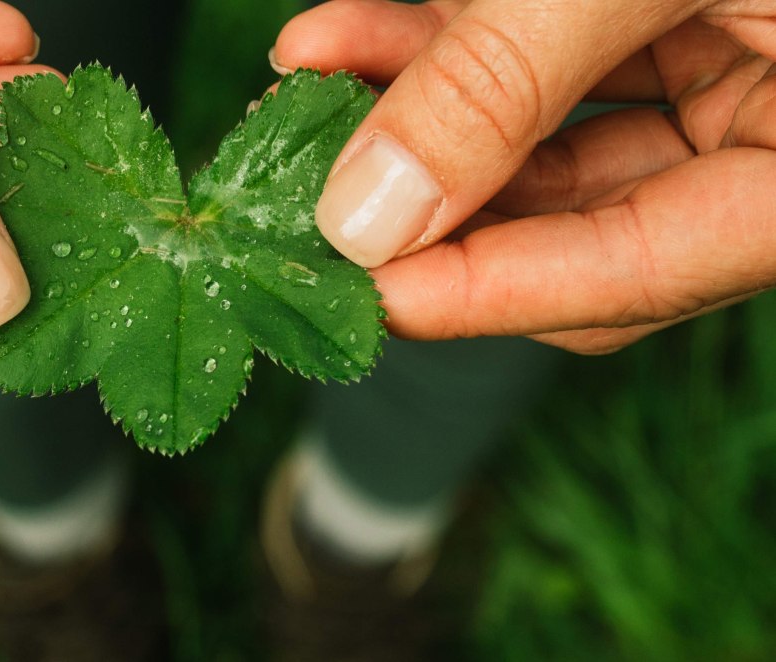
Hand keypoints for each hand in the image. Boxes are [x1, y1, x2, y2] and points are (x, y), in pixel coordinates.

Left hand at [274, 0, 775, 353]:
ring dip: (409, 116)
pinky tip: (347, 38)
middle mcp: (765, 143)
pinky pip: (552, 64)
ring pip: (544, 139)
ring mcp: (728, 77)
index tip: (353, 290)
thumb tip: (368, 214)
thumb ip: (509, 82)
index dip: (479, 291)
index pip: (630, 278)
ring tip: (305, 87)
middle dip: (423, 201)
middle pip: (574, 224)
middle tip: (304, 194)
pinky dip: (448, 51)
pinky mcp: (678, 25)